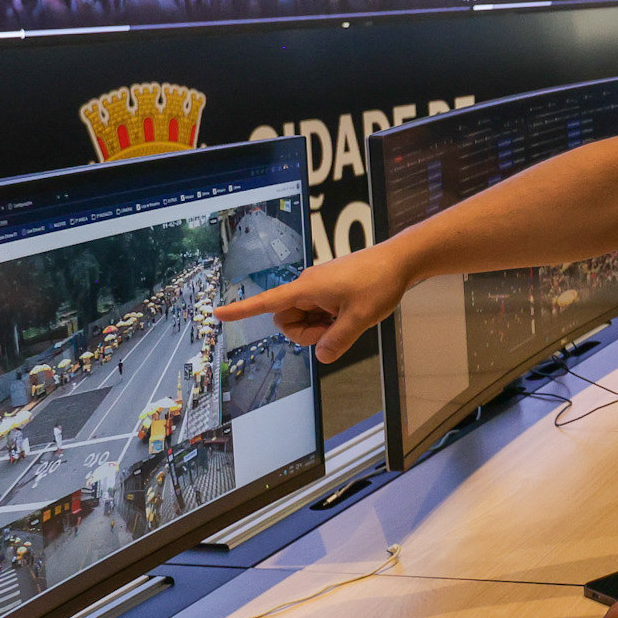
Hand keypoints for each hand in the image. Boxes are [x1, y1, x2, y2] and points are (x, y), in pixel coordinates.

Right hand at [214, 246, 409, 362]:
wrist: (399, 260)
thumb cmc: (379, 282)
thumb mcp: (360, 319)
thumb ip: (338, 341)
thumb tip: (321, 356)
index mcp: (307, 289)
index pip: (267, 303)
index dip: (242, 310)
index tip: (218, 313)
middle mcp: (307, 286)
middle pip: (288, 319)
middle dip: (306, 332)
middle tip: (337, 329)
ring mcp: (318, 287)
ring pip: (305, 317)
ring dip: (321, 326)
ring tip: (348, 317)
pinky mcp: (328, 288)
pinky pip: (318, 310)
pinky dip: (330, 319)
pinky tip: (350, 312)